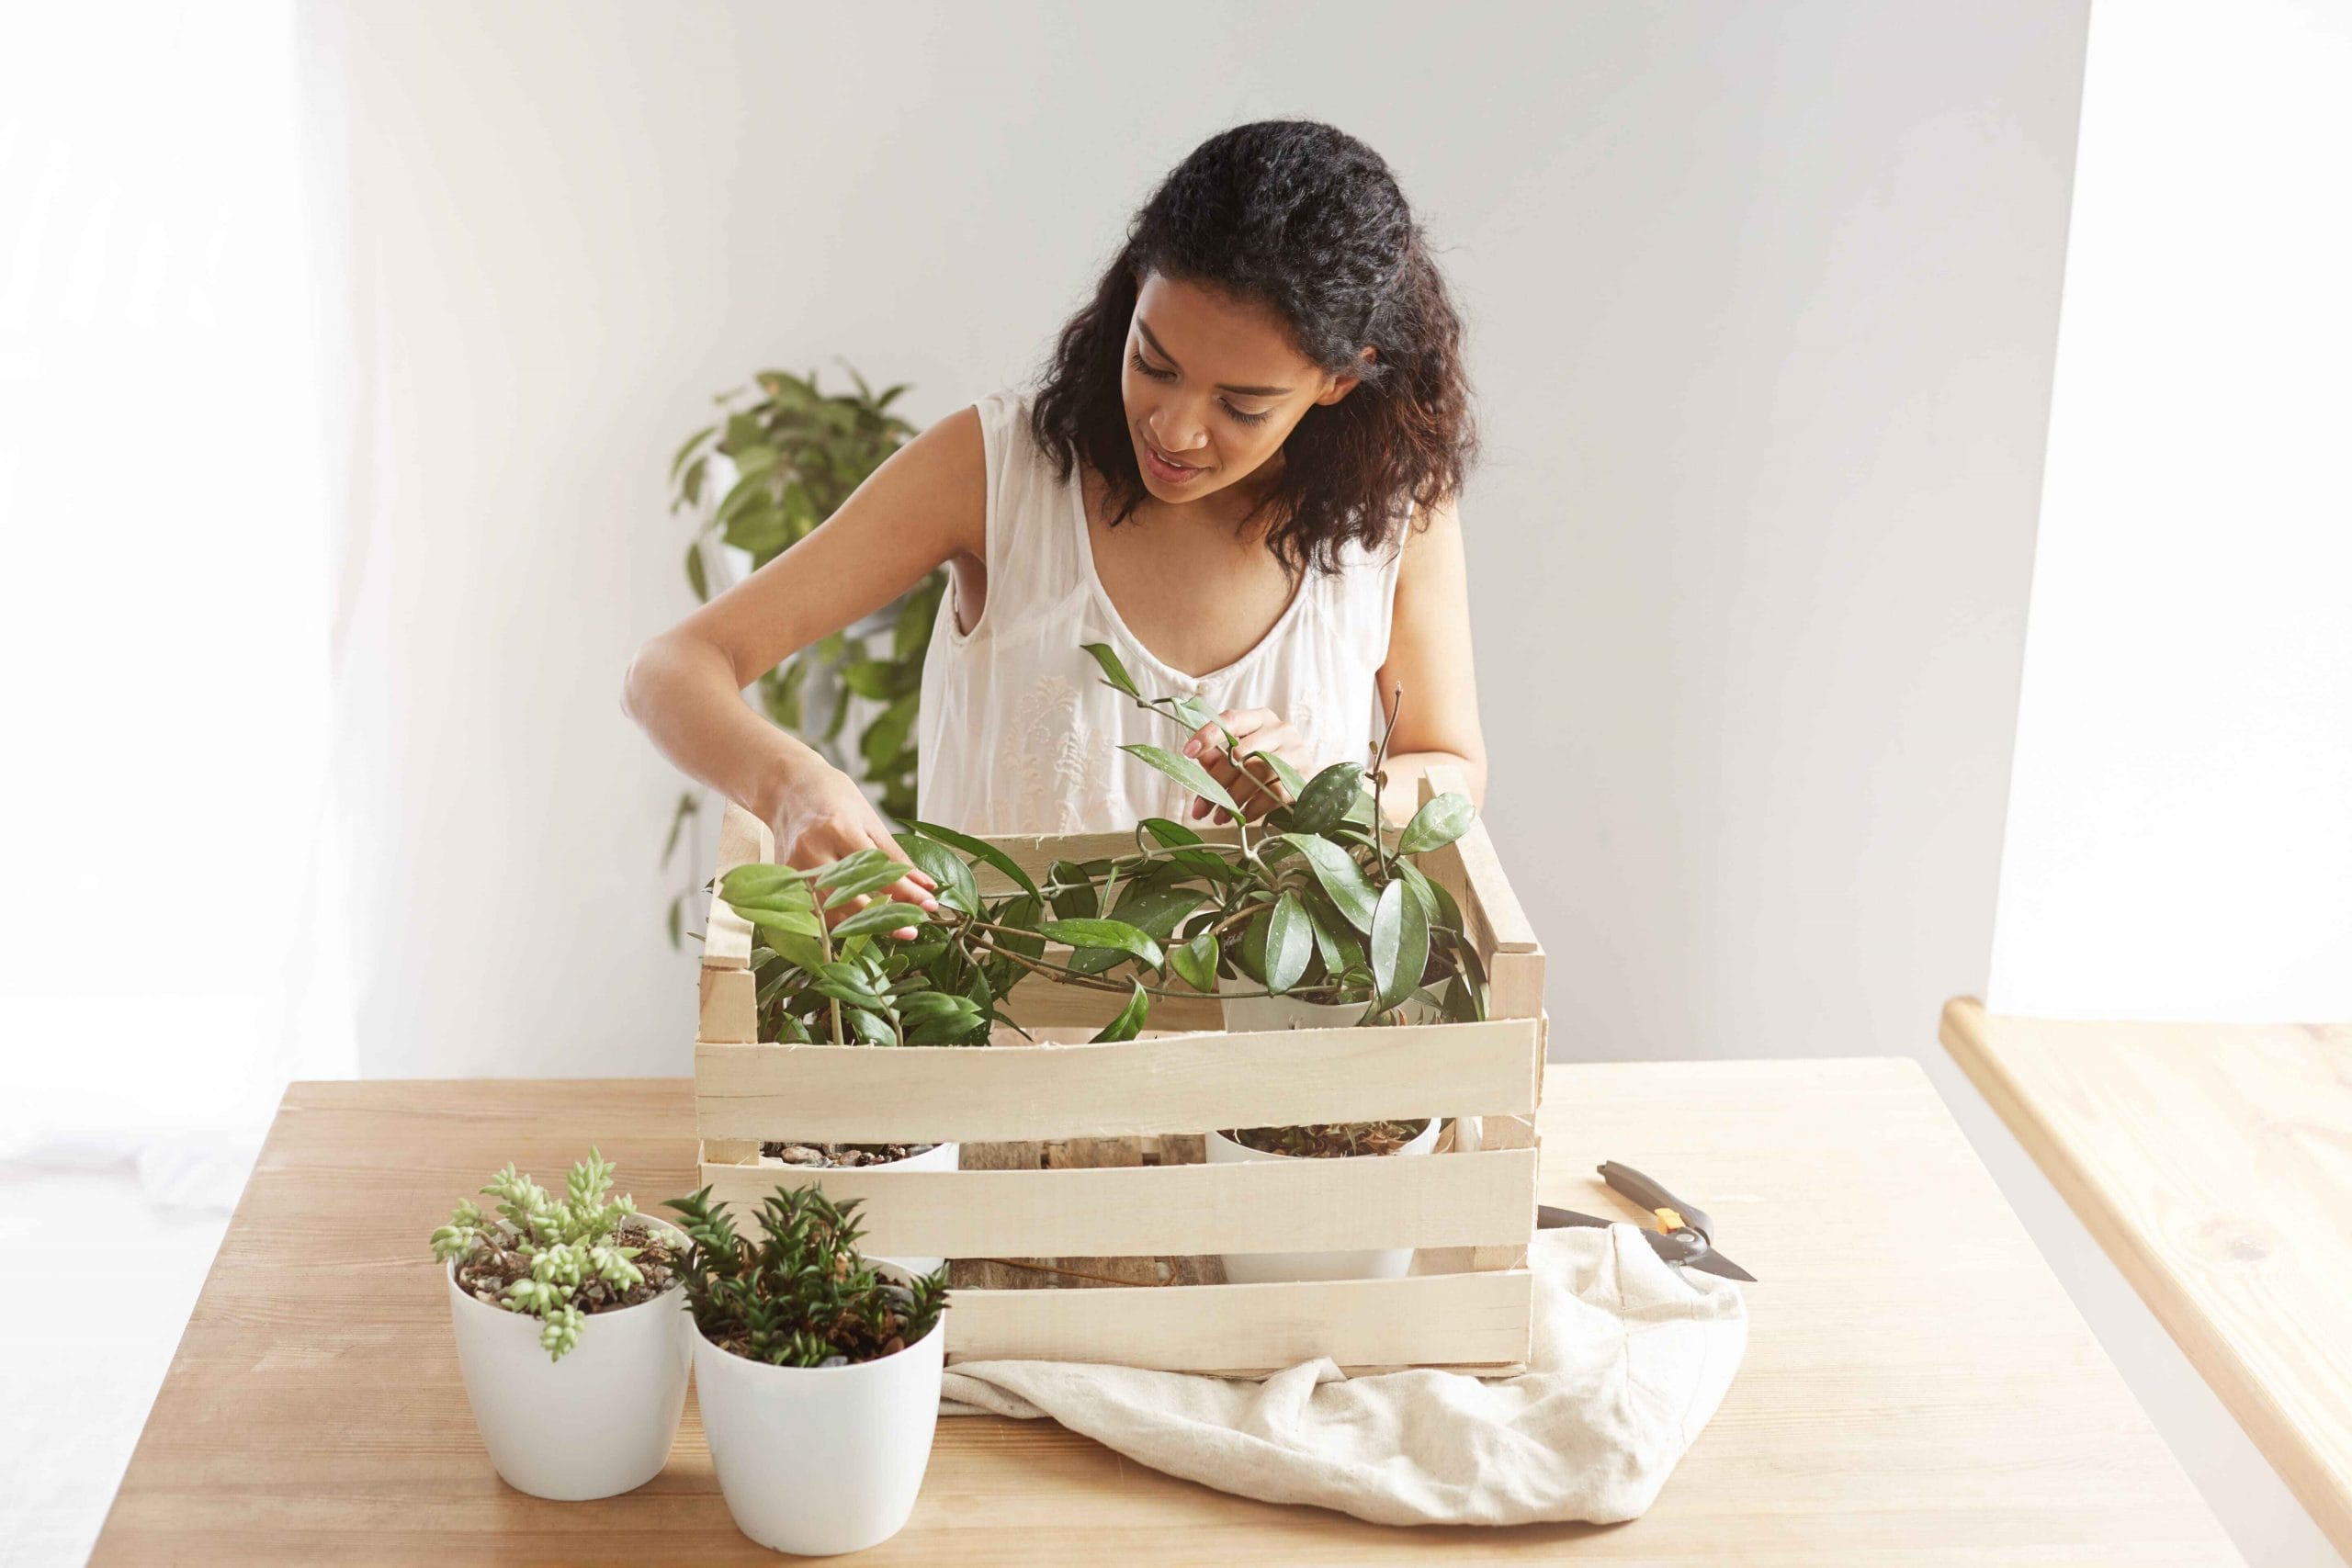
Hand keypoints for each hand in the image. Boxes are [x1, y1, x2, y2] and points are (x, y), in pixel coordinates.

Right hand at [766, 759, 937, 939]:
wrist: (788, 788)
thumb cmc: (835, 799)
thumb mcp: (870, 821)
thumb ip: (896, 857)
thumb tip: (927, 887)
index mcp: (839, 830)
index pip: (878, 872)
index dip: (906, 893)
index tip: (929, 906)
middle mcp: (813, 851)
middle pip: (852, 898)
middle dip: (884, 918)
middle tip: (912, 929)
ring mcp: (796, 867)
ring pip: (830, 911)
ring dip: (862, 925)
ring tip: (890, 929)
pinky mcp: (786, 879)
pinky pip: (814, 911)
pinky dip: (837, 921)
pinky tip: (858, 924)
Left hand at [1180, 707, 1310, 823]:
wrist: (1309, 782)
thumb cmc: (1266, 766)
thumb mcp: (1240, 757)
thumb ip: (1218, 756)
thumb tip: (1198, 756)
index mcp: (1260, 719)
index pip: (1231, 719)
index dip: (1208, 735)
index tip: (1187, 752)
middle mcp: (1280, 730)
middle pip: (1241, 752)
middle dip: (1217, 781)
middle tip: (1201, 807)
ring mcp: (1296, 751)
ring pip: (1257, 772)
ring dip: (1234, 798)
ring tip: (1220, 817)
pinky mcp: (1306, 775)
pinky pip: (1275, 793)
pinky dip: (1254, 807)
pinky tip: (1243, 816)